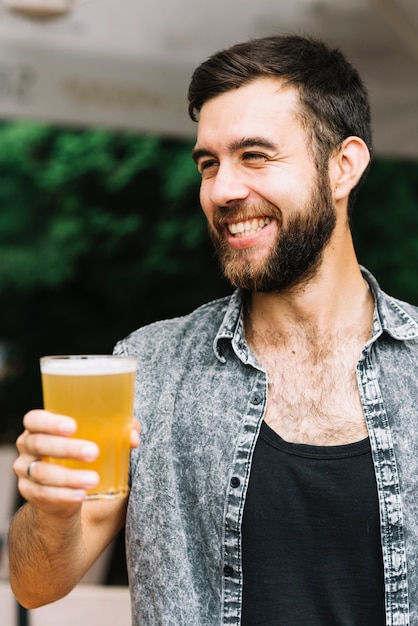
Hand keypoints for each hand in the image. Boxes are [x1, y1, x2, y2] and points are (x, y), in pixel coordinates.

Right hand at [13, 410, 140, 516]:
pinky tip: (81, 495)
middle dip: (66, 448)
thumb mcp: (98, 439)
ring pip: (42, 473)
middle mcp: (27, 446)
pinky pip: (44, 495)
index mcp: (40, 427)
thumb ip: (117, 431)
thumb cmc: (83, 453)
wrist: (66, 490)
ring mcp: (25, 471)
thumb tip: (133, 436)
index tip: (73, 426)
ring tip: (93, 479)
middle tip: (93, 452)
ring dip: (69, 476)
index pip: (35, 419)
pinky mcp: (30, 493)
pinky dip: (63, 495)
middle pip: (39, 444)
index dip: (50, 421)